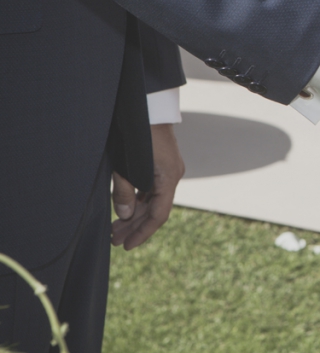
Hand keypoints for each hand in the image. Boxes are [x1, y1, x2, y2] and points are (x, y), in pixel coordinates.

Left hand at [112, 123, 184, 249]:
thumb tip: (123, 215)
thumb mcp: (124, 165)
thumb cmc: (137, 135)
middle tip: (114, 240)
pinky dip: (139, 201)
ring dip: (135, 214)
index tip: (127, 245)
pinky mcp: (163, 165)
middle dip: (134, 226)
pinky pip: (153, 190)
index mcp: (168, 179)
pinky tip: (125, 208)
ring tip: (115, 228)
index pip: (158, 215)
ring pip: (153, 200)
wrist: (149, 107)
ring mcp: (169, 171)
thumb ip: (123, 191)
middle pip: (155, 210)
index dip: (142, 232)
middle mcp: (172, 177)